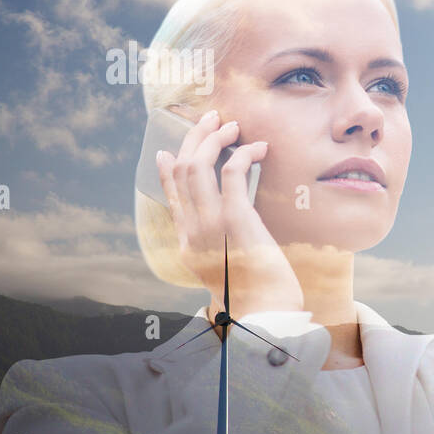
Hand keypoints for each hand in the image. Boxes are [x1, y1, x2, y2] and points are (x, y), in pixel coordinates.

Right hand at [154, 108, 303, 318]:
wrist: (265, 313)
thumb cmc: (256, 293)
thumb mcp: (228, 268)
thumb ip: (221, 246)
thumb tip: (231, 228)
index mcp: (188, 243)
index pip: (171, 197)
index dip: (168, 170)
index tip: (171, 150)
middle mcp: (192, 231)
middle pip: (182, 172)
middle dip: (194, 140)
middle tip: (211, 120)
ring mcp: (210, 223)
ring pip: (199, 166)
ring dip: (214, 139)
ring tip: (232, 125)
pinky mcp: (235, 219)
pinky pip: (230, 173)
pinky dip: (242, 154)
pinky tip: (257, 147)